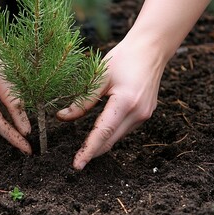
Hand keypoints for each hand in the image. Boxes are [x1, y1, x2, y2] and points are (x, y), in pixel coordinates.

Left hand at [57, 38, 166, 169]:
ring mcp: (145, 115)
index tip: (77, 165)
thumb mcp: (99, 77)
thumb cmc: (123, 58)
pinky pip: (124, 129)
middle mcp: (138, 113)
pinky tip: (100, 133)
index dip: (88, 150)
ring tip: (84, 148)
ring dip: (102, 143)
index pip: (103, 133)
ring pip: (118, 137)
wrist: (151, 49)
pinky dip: (111, 134)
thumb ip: (82, 100)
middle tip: (76, 162)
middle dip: (93, 152)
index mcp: (126, 102)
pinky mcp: (146, 114)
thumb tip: (62, 117)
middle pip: (111, 140)